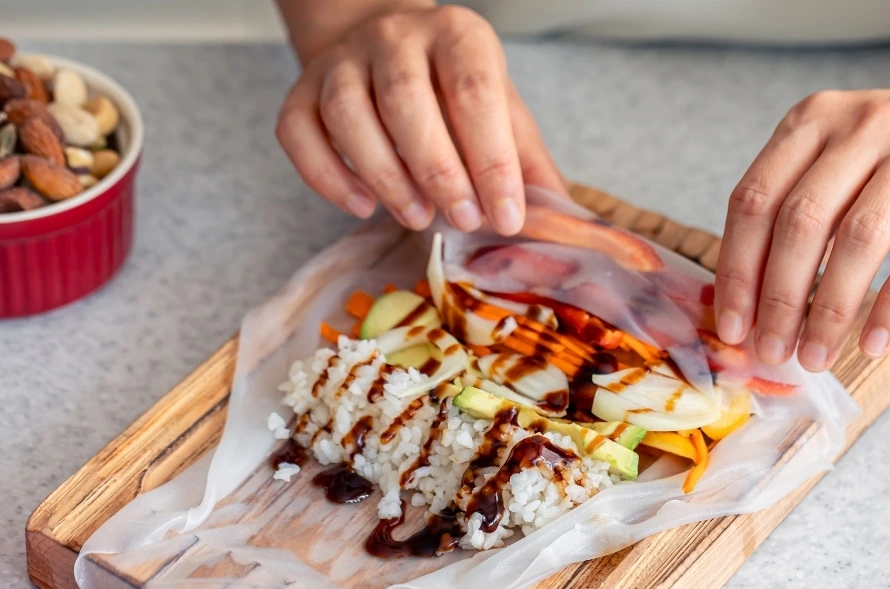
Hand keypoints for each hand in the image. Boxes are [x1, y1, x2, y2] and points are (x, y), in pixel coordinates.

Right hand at [275, 4, 563, 234]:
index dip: (492, 161)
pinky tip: (362, 206)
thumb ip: (527, 163)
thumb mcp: (502, 114)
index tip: (506, 217)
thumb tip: (561, 223)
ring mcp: (342, 61)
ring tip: (418, 217)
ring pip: (349, 115)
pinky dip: (328, 177)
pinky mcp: (301, 91)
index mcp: (457, 35)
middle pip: (407, 101)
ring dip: (386, 176)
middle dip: (439, 172)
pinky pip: (299, 133)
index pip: (475, 93)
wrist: (385, 51)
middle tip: (464, 221)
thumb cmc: (452, 93)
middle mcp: (395, 36)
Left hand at [714, 65, 889, 369]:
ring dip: (831, 311)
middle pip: (802, 221)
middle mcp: (864, 124)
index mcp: (813, 120)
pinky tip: (874, 342)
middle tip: (772, 351)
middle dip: (779, 299)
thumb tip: (747, 305)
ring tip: (816, 356)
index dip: (738, 270)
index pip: (755, 200)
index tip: (731, 327)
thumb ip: (791, 212)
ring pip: (859, 238)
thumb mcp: (837, 162)